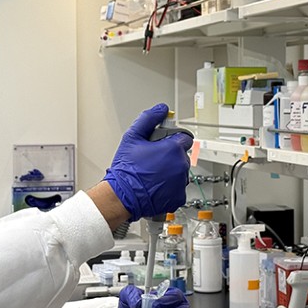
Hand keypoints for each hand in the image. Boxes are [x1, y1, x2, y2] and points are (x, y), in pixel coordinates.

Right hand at [103, 103, 192, 221]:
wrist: (122, 196)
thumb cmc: (126, 170)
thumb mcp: (132, 137)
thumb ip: (148, 119)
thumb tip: (161, 109)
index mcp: (173, 148)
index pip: (185, 138)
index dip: (173, 140)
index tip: (165, 144)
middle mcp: (181, 165)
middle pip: (182, 156)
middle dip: (170, 157)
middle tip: (153, 161)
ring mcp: (181, 183)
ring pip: (180, 172)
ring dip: (171, 172)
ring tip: (152, 175)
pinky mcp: (178, 197)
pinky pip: (178, 189)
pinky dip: (169, 188)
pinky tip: (155, 186)